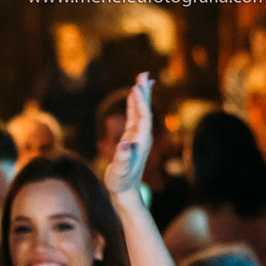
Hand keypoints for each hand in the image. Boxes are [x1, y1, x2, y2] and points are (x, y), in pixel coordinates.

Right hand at [103, 72, 154, 195]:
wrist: (126, 192)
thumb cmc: (121, 182)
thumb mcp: (120, 171)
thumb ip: (123, 158)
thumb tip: (124, 145)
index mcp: (140, 141)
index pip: (143, 117)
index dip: (140, 102)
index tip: (137, 87)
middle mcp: (142, 136)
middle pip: (145, 110)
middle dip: (144, 92)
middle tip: (144, 74)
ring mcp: (137, 137)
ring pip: (141, 111)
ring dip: (141, 95)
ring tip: (141, 79)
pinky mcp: (132, 139)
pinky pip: (135, 117)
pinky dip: (134, 105)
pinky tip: (133, 98)